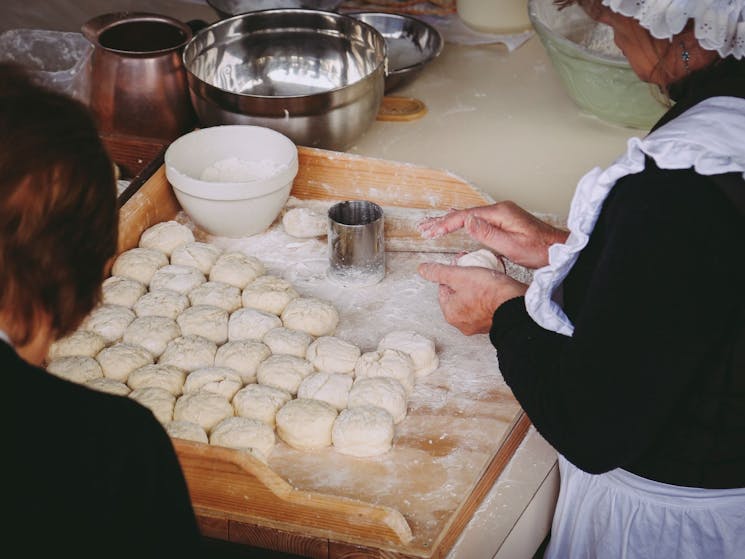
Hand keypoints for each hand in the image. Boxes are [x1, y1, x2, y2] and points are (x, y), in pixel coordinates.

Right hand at [418, 201, 567, 268]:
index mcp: (500, 213)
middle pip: (465, 214)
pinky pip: (478, 220)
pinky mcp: (504, 222)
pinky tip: (457, 222)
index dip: (447, 224)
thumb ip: (488, 233)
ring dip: (450, 221)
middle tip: (424, 227)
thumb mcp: (512, 246)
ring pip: (470, 216)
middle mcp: (500, 210)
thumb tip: (468, 222)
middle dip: (443, 221)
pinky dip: (463, 222)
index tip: (432, 231)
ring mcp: (502, 215)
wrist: (559, 249)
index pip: (466, 217)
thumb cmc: (540, 250)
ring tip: (433, 225)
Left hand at [418, 262, 527, 334]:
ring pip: (472, 301)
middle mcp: (462, 323)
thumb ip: (439, 272)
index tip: (463, 265)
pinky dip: (488, 297)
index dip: (453, 273)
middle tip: (475, 270)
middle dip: (464, 281)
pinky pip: (486, 307)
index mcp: (450, 313)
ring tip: (486, 278)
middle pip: (458, 295)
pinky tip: (495, 289)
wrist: (516, 305)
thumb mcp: (459, 275)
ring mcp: (478, 325)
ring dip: (477, 289)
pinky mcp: (492, 323)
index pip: (444, 288)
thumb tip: (423, 269)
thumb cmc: (489, 292)